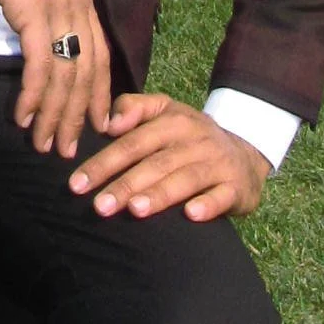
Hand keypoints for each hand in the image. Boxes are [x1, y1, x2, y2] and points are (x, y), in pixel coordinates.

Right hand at [0, 0, 111, 157]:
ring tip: (44, 144)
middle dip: (79, 115)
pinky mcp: (33, 10)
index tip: (96, 123)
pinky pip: (41, 65)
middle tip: (68, 148)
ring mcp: (59, 5)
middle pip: (88, 71)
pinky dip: (33, 96)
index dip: (99, 92)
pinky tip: (24, 117)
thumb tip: (35, 26)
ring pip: (67, 74)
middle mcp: (78, 0)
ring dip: (55, 115)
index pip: (100, 52)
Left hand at [67, 94, 271, 223]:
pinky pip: (222, 196)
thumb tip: (110, 124)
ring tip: (134, 210)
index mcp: (174, 121)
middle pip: (155, 163)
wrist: (246, 152)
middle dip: (125, 184)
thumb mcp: (165, 112)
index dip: (104, 162)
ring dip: (160, 194)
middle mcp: (196, 140)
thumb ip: (134, 108)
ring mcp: (217, 163)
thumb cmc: (190, 136)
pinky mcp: (235, 187)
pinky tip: (190, 215)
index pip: (133, 142)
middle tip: (98, 206)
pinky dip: (208, 205)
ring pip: (186, 178)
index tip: (77, 184)